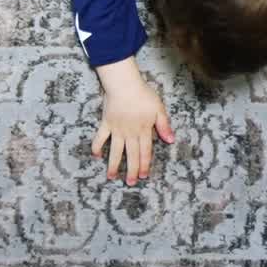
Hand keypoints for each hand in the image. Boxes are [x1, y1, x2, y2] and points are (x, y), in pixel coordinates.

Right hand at [92, 56, 174, 183]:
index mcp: (143, 130)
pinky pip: (100, 137)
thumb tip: (171, 141)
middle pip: (131, 155)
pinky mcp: (106, 123)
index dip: (145, 164)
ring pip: (115, 150)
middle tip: (130, 183)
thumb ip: (164, 125)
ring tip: (111, 177)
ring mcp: (116, 129)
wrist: (124, 84)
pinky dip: (97, 147)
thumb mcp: (159, 109)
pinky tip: (96, 156)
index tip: (144, 176)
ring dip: (113, 164)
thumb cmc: (143, 94)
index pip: (145, 151)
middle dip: (131, 170)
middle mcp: (130, 133)